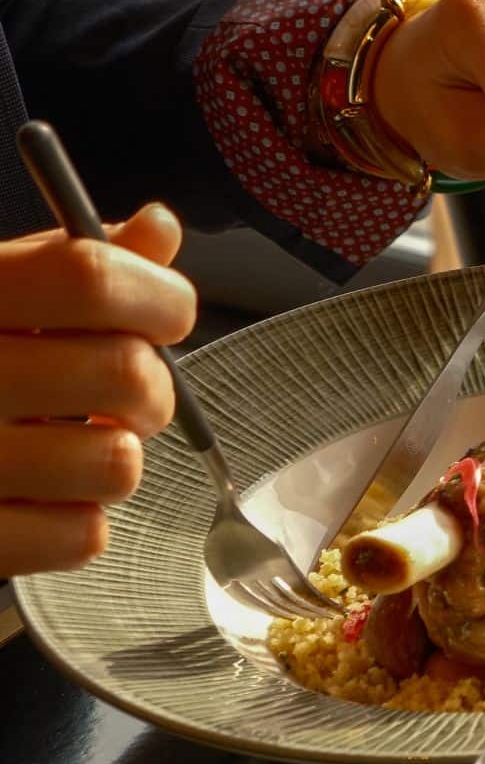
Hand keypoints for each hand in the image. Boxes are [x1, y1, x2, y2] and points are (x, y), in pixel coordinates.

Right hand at [0, 204, 190, 577]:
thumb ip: (69, 265)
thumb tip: (157, 228)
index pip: (89, 278)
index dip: (158, 295)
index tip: (166, 313)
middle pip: (125, 374)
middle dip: (149, 387)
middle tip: (120, 395)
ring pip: (116, 463)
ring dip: (112, 457)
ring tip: (69, 446)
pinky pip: (80, 535)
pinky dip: (76, 522)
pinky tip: (39, 497)